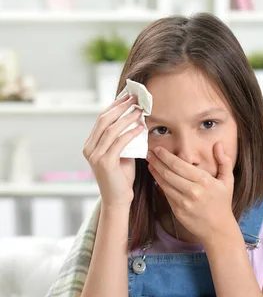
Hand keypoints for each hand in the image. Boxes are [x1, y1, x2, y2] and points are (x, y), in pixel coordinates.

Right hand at [83, 92, 144, 208]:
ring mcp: (95, 155)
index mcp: (90, 144)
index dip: (115, 106)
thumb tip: (134, 120)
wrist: (118, 199)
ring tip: (140, 111)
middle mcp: (89, 148)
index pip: (101, 119)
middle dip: (120, 107)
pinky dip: (130, 133)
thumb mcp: (121, 154)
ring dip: (127, 118)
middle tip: (135, 99)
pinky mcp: (104, 162)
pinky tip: (140, 127)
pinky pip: (119, 142)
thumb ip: (122, 139)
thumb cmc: (121, 178)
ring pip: (111, 130)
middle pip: (104, 120)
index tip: (128, 97)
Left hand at [146, 142, 235, 242]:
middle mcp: (193, 191)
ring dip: (155, 172)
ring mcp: (184, 202)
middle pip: (169, 173)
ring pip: (164, 184)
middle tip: (149, 153)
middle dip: (156, 161)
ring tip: (149, 163)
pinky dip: (160, 184)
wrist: (218, 229)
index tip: (158, 149)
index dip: (166, 156)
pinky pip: (166, 195)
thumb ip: (224, 161)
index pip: (180, 165)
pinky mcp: (177, 211)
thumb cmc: (222, 204)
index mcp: (204, 181)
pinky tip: (156, 177)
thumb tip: (219, 144)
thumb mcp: (228, 181)